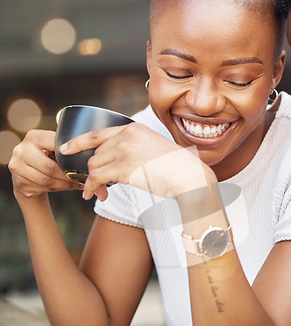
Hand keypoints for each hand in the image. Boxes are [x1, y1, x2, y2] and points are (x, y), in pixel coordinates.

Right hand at [8, 129, 81, 200]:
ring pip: (47, 181)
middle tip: (83, 179)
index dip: (69, 155)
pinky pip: (43, 189)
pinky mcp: (20, 183)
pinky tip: (68, 187)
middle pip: (50, 167)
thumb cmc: (47, 156)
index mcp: (33, 137)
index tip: (83, 161)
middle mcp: (21, 150)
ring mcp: (17, 167)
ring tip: (78, 184)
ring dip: (66, 184)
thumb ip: (64, 145)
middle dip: (69, 175)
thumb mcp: (52, 146)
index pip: (54, 144)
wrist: (27, 172)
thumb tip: (89, 148)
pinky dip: (59, 189)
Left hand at [60, 122, 216, 200]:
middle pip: (94, 154)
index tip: (65, 148)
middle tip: (96, 186)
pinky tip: (94, 195)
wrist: (190, 177)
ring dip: (92, 182)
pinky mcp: (123, 167)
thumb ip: (135, 149)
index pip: (98, 133)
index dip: (78, 141)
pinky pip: (96, 178)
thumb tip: (118, 160)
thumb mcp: (155, 149)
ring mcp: (124, 150)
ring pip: (93, 166)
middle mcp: (126, 136)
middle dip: (91, 171)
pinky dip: (91, 188)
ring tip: (99, 193)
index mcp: (134, 129)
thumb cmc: (178, 168)